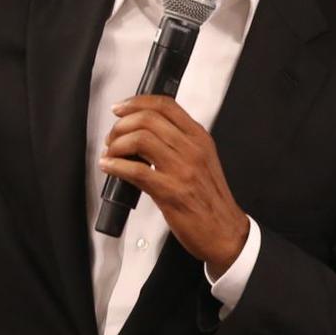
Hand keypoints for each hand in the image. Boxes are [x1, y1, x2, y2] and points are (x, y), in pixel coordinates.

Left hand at [97, 95, 249, 273]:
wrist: (225, 232)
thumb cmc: (210, 199)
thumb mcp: (201, 161)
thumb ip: (178, 143)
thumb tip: (143, 133)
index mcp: (199, 138)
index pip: (166, 106)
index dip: (137, 102)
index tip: (120, 109)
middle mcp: (192, 149)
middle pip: (148, 119)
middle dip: (121, 125)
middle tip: (112, 137)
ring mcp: (182, 169)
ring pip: (140, 139)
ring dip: (117, 144)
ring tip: (110, 153)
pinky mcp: (170, 192)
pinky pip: (136, 171)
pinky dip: (116, 166)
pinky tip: (109, 168)